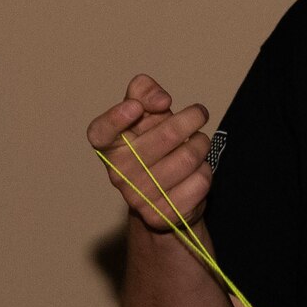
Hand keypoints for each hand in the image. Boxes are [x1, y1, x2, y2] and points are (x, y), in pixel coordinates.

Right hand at [87, 75, 211, 231]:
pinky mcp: (164, 216)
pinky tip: (196, 171)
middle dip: (191, 119)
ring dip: (201, 144)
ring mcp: (140, 198)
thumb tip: (161, 100)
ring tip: (198, 144)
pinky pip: (200, 181)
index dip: (115, 118)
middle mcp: (118, 174)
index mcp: (109, 147)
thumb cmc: (153, 145)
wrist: (167, 196)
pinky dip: (206, 170)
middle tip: (198, 115)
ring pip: (189, 157)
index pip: (100, 133)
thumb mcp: (145, 113)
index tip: (135, 107)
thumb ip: (144, 91)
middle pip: (167, 136)